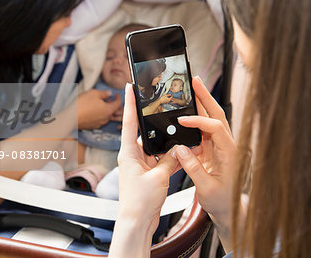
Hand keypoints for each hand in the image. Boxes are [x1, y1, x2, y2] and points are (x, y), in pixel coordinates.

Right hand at [77, 89, 121, 129]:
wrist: (71, 118)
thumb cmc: (82, 104)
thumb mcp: (93, 93)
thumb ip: (104, 93)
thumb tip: (109, 94)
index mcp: (108, 110)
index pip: (118, 104)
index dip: (118, 98)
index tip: (117, 95)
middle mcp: (106, 118)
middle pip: (113, 111)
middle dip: (112, 104)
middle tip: (108, 99)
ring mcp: (100, 124)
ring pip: (107, 116)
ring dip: (106, 110)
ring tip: (100, 104)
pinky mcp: (93, 126)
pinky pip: (100, 120)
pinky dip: (100, 115)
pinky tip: (94, 111)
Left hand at [117, 84, 180, 231]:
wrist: (138, 222)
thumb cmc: (139, 202)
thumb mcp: (158, 177)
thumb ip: (170, 160)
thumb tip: (178, 149)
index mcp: (129, 153)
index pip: (129, 122)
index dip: (129, 103)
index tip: (129, 87)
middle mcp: (133, 157)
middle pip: (145, 133)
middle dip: (155, 125)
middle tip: (163, 110)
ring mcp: (141, 165)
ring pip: (156, 148)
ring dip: (167, 146)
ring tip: (179, 139)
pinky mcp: (148, 174)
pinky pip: (161, 161)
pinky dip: (171, 159)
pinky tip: (181, 157)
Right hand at [175, 77, 236, 230]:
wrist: (230, 211)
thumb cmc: (224, 202)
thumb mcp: (206, 188)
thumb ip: (193, 168)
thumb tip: (180, 150)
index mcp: (230, 154)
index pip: (215, 128)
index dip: (198, 121)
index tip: (182, 121)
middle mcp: (227, 146)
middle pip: (217, 115)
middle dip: (206, 97)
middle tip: (195, 81)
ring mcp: (220, 147)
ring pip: (211, 120)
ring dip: (202, 104)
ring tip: (191, 89)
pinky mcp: (213, 150)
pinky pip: (204, 131)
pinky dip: (195, 120)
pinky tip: (187, 113)